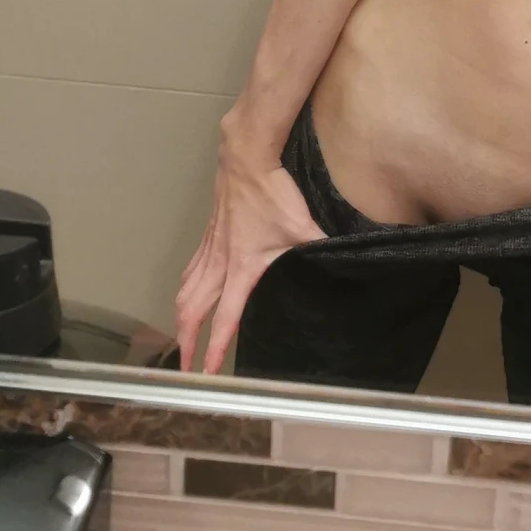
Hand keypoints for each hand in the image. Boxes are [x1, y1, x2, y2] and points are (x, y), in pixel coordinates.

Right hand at [175, 126, 325, 374]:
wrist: (246, 158)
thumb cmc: (273, 193)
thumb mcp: (304, 226)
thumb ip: (324, 247)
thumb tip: (349, 259)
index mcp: (242, 268)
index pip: (226, 318)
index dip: (216, 348)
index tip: (208, 371)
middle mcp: (220, 263)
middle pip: (192, 310)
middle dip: (186, 340)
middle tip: (184, 364)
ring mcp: (210, 248)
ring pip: (185, 290)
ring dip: (181, 317)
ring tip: (181, 337)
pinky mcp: (208, 236)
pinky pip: (189, 269)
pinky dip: (184, 288)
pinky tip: (187, 293)